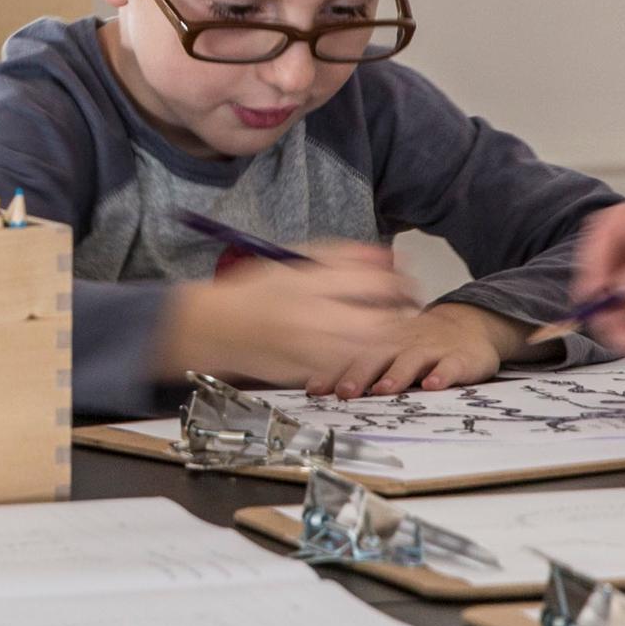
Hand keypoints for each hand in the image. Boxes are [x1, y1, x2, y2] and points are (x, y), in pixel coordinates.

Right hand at [158, 244, 421, 388]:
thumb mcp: (295, 262)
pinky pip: (350, 366)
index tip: (408, 284)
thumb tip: (385, 254)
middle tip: (407, 309)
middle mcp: (314, 317)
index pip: (375, 283)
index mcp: (312, 284)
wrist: (216, 328)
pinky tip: (362, 348)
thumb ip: (341, 256)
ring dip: (386, 338)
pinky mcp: (309, 371)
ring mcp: (313, 348)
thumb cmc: (256, 291)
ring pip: (370, 348)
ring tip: (389, 329)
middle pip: (381, 320)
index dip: (401, 284)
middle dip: (401, 314)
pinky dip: (363, 357)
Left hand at [309, 299, 524, 397]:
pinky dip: (442, 374)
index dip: (332, 371)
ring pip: (411, 359)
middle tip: (344, 391)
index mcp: (382, 343)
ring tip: (384, 389)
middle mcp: (403, 344)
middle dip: (358, 373)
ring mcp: (431, 350)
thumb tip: (317, 388)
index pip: (353, 356)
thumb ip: (359, 365)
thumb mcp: (388, 348)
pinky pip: (450, 365)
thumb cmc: (420, 342)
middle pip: (377, 356)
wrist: (469, 324)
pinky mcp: (458, 358)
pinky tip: (433, 385)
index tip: (314, 388)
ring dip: (397, 374)